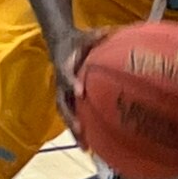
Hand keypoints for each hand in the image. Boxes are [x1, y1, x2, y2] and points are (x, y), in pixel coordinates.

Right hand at [51, 26, 108, 149]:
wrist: (60, 43)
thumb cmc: (79, 40)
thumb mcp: (89, 34)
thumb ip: (100, 35)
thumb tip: (117, 31)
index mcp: (65, 64)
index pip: (66, 75)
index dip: (72, 83)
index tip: (81, 92)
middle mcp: (61, 82)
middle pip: (63, 103)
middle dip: (71, 118)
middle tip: (81, 131)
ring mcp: (62, 92)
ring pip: (65, 114)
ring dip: (73, 130)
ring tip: (85, 147)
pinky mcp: (66, 99)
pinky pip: (71, 115)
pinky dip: (78, 130)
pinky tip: (90, 145)